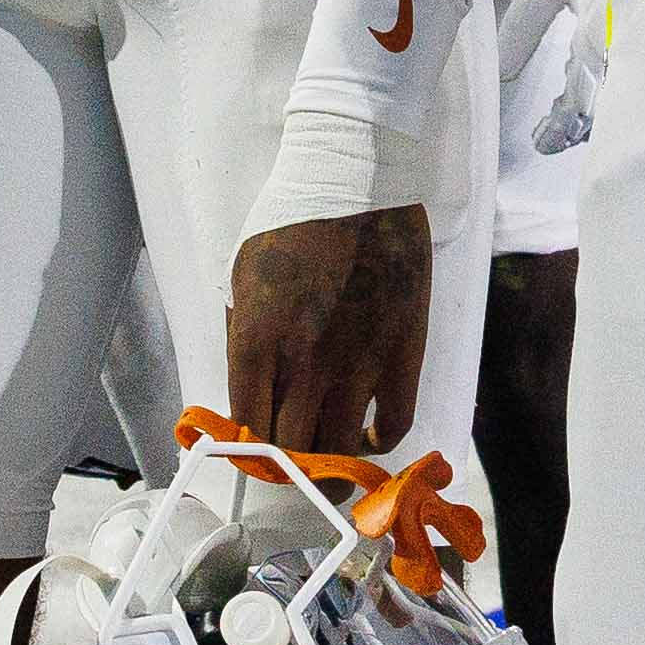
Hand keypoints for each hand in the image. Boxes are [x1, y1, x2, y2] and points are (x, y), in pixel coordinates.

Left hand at [223, 203, 436, 468]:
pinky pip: (393, 423)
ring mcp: (357, 362)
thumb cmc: (292, 219)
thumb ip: (241, 336)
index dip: (251, 452)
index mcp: (255, 341)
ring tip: (328, 461)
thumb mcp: (241, 273)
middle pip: (292, 449)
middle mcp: (303, 363)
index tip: (256, 454)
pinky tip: (365, 433)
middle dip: (287, 467)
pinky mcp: (403, 354)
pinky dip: (377, 441)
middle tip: (291, 466)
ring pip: (341, 448)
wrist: (358, 178)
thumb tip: (247, 393)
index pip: (248, 428)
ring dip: (331, 465)